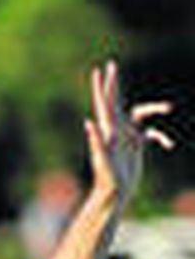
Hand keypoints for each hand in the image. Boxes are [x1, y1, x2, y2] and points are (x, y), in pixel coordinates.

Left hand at [84, 61, 174, 209]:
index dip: (103, 86)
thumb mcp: (102, 159)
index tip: (102, 69)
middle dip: (114, 84)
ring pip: (141, 114)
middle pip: (116, 101)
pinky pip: (150, 133)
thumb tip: (88, 123)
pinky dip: (161, 136)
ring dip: (154, 109)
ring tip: (169, 108)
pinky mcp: (135, 146)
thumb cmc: (107, 178)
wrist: (115, 193)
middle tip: (113, 65)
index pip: (105, 103)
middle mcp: (116, 130)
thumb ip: (96, 141)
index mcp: (108, 130)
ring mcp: (126, 137)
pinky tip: (168, 145)